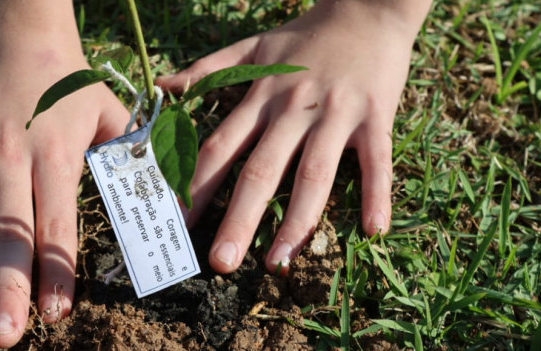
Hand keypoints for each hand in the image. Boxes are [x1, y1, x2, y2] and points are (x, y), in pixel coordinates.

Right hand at [0, 35, 127, 347]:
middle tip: (5, 335)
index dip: (57, 270)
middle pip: (9, 231)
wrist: (22, 42)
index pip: (57, 224)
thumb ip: (140, 158)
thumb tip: (176, 202)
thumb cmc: (73, 90)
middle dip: (7, 287)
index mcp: (57, 155)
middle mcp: (11, 157)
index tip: (58, 312)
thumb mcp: (115, 116)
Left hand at [157, 0, 429, 273]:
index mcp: (261, 96)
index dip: (196, 184)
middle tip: (220, 262)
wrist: (368, 8)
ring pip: (313, 174)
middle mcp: (293, 109)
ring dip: (296, 222)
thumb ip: (209, 68)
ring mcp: (335, 114)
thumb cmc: (308, 34)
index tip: (177, 221)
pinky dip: (377, 195)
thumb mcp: (254, 47)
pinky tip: (373, 231)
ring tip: (277, 263)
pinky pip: (376, 161)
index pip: (221, 147)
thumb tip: (162, 85)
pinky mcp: (375, 116)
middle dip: (238, 217)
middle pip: (261, 169)